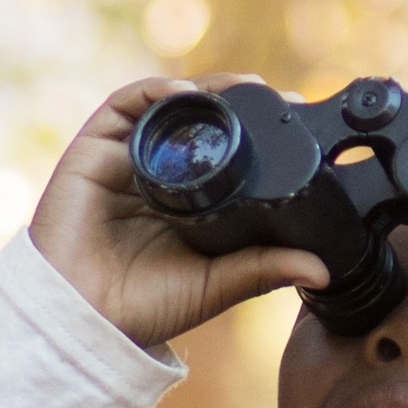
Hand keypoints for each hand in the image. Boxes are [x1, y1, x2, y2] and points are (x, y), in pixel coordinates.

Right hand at [32, 77, 331, 350]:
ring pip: (167, 106)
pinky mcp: (93, 151)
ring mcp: (125, 160)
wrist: (84, 319)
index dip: (258, 129)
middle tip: (276, 97)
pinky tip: (186, 96)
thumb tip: (323, 272)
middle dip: (237, 100)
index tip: (296, 118)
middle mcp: (158, 175)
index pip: (226, 150)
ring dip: (204, 90)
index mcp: (187, 202)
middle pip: (199, 121)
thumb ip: (262, 269)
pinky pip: (124, 106)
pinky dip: (156, 93)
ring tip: (240, 89)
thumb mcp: (216, 285)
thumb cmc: (143, 308)